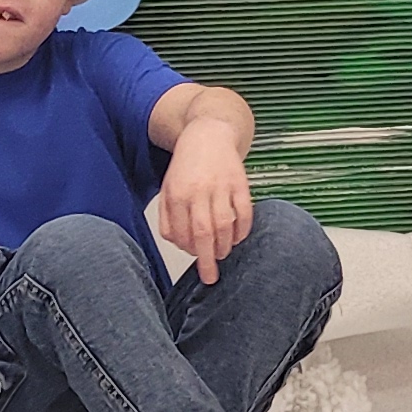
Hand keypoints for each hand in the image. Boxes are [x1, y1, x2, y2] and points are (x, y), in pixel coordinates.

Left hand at [155, 137, 253, 283]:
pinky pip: (245, 212)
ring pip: (225, 225)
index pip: (181, 232)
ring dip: (225, 246)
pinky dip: (243, 229)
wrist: (208, 134)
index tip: (193, 256)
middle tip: (211, 276)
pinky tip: (239, 237)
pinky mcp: (240, 183)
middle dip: (207, 259)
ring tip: (223, 254)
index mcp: (177, 194)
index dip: (187, 250)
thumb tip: (176, 243)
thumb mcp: (167, 187)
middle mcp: (199, 191)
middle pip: (203, 233)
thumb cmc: (187, 165)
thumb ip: (166, 216)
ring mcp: (221, 187)